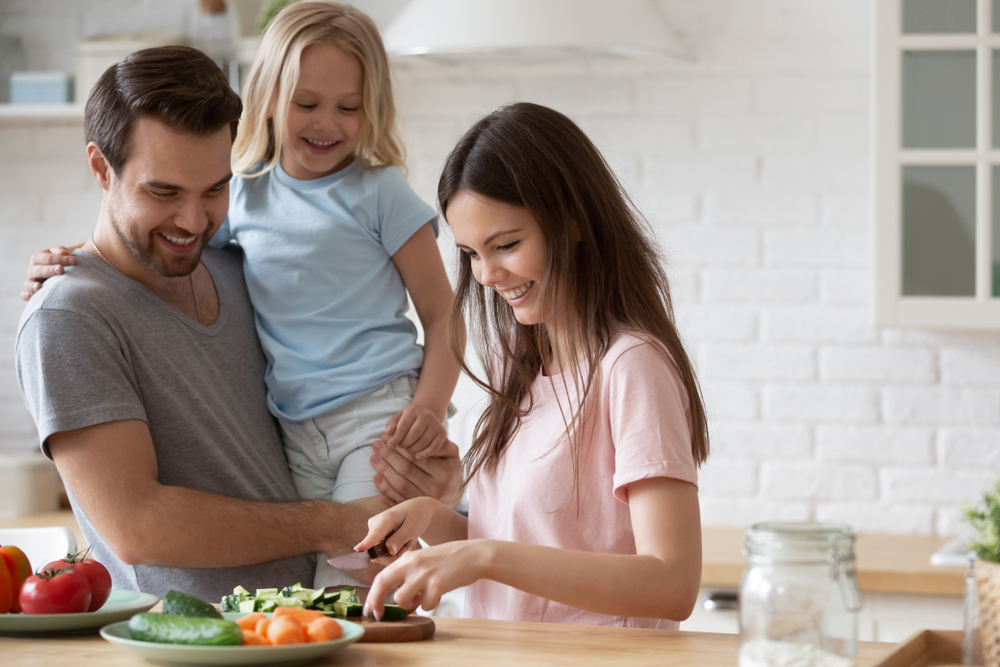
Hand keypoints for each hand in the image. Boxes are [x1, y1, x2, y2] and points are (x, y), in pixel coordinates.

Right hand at [22, 245, 79, 300]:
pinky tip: (32, 296)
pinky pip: (24, 294)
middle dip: (50, 270)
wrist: (59, 270)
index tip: (74, 261)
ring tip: (39, 286)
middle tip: (61, 270)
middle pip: (39, 270)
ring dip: (33, 285)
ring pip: (28, 282)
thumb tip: (64, 253)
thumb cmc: (60, 261)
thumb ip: (61, 251)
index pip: (48, 258)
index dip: (61, 259)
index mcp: (39, 257)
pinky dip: (26, 295)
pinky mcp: (30, 291)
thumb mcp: (60, 253)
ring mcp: (31, 280)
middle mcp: (33, 269)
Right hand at [355, 498, 439, 557]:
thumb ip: (400, 538)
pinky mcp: (377, 539)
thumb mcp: (412, 527)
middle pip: (379, 552)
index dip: (366, 543)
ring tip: (408, 542)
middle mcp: (375, 526)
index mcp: (385, 519)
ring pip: (382, 555)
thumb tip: (389, 551)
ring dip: (398, 553)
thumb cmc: (416, 516)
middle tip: (409, 547)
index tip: (358, 549)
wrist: (417, 510)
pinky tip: (404, 543)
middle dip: (396, 554)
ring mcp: (375, 533)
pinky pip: (385, 554)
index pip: (375, 534)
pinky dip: (397, 552)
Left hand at [363, 539, 487, 619]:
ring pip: (402, 599)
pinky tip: (439, 595)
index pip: (381, 576)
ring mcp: (424, 574)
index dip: (372, 594)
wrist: (475, 555)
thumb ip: (410, 577)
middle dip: (377, 602)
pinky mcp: (437, 584)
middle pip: (383, 585)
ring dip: (411, 604)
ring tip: (424, 597)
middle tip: (378, 615)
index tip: (370, 608)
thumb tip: (400, 602)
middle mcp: (413, 564)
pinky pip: (426, 605)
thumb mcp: (425, 562)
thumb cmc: (450, 561)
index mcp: (408, 558)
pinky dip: (431, 604)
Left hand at [371, 438, 462, 507]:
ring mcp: (425, 502)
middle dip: (389, 456)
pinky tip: (376, 476)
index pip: (417, 458)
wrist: (454, 496)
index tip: (388, 438)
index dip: (401, 447)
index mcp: (445, 473)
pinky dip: (385, 488)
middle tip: (376, 445)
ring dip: (384, 470)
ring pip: (400, 484)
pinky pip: (397, 498)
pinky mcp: (416, 510)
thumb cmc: (451, 470)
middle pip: (406, 470)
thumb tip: (422, 438)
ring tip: (374, 457)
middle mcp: (436, 489)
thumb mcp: (452, 455)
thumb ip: (441, 445)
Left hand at [382, 403, 447, 458]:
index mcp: (413, 409)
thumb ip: (391, 425)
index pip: (403, 426)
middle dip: (404, 444)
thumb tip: (387, 434)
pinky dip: (425, 454)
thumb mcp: (398, 418)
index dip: (395, 438)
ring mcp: (436, 424)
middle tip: (400, 447)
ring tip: (408, 449)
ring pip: (423, 442)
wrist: (428, 414)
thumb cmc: (409, 419)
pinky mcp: (443, 433)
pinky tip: (417, 457)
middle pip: (413, 435)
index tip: (390, 445)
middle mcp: (427, 415)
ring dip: (413, 449)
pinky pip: (434, 447)